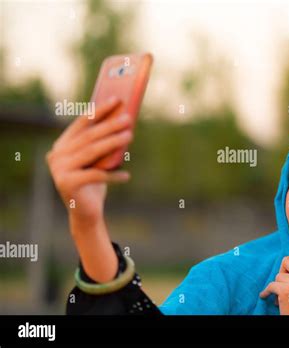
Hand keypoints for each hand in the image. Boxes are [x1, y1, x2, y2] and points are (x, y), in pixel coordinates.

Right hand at [46, 97, 132, 224]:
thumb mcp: (99, 160)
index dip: (99, 110)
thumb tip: (124, 120)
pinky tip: (126, 175)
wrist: (86, 212)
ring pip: (92, 152)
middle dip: (110, 126)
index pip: (81, 123)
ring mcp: (59, 170)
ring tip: (130, 136)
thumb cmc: (95, 182)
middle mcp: (57, 155)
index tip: (116, 100)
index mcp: (62, 145)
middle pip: (89, 136)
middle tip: (128, 119)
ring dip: (113, 143)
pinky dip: (113, 175)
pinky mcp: (67, 184)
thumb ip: (103, 143)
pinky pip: (96, 175)